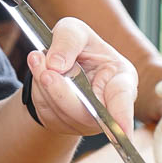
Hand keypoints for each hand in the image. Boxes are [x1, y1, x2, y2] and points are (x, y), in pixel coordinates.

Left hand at [26, 17, 136, 136]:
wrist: (58, 61)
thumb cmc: (77, 46)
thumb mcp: (74, 30)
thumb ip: (68, 39)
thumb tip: (56, 64)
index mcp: (121, 80)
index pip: (123, 100)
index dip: (124, 116)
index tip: (123, 132)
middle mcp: (107, 105)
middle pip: (86, 111)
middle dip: (62, 92)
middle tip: (46, 72)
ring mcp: (86, 120)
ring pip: (62, 112)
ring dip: (45, 86)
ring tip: (37, 59)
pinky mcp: (65, 125)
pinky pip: (47, 113)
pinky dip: (38, 91)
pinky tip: (39, 71)